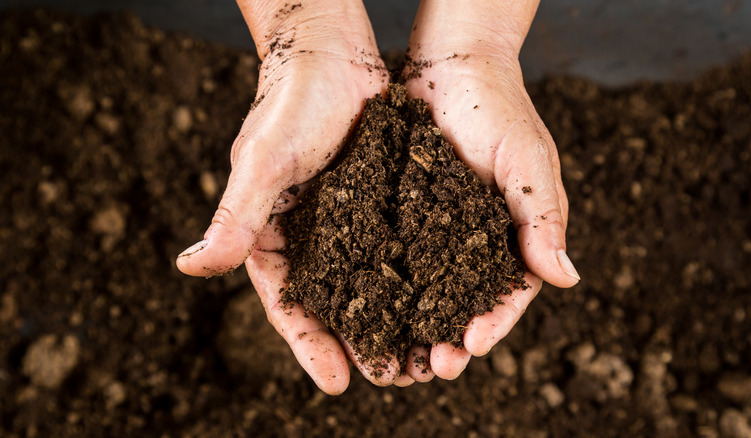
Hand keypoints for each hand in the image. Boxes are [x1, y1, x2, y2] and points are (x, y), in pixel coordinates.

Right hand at [176, 0, 394, 393]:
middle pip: (332, 303)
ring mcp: (345, 221)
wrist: (330, 51)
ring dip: (390, 318)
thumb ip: (234, 217)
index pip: (287, 303)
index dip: (310, 345)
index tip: (338, 384)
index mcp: (270, 234)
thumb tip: (189, 268)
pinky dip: (412, 276)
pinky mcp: (377, 202)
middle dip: (357, 343)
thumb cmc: (290, 102)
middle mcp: (308, 235)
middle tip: (390, 378)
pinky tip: (437, 299)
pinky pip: (395, 247)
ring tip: (419, 355)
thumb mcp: (263, 163)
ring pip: (368, 282)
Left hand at [400, 0, 580, 379]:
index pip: (510, 291)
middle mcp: (476, 238)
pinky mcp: (404, 214)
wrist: (450, 65)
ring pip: (428, 289)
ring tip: (402, 355)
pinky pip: (396, 257)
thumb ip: (542, 218)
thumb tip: (566, 278)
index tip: (471, 346)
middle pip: (466, 301)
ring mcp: (438, 229)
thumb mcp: (527, 162)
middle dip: (452, 336)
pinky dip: (388, 287)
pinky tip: (371, 310)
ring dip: (417, 324)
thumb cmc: (498, 108)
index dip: (493, 322)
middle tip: (433, 366)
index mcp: (514, 233)